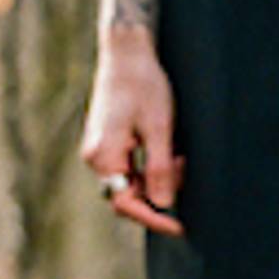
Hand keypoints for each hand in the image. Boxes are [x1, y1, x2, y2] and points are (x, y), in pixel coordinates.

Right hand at [82, 30, 184, 236]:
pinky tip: (168, 148)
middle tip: (183, 169)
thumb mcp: (160, 127)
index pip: (126, 203)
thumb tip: (164, 204)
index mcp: (103, 155)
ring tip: (179, 154)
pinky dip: (150, 164)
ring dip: (157, 176)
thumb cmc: (143, 83)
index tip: (179, 227)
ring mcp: (99, 148)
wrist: (127, 51)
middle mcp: (95, 156)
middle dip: (159, 191)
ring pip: (130, 180)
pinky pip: (129, 166)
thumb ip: (160, 169)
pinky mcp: (107, 140)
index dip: (154, 218)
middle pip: (127, 194)